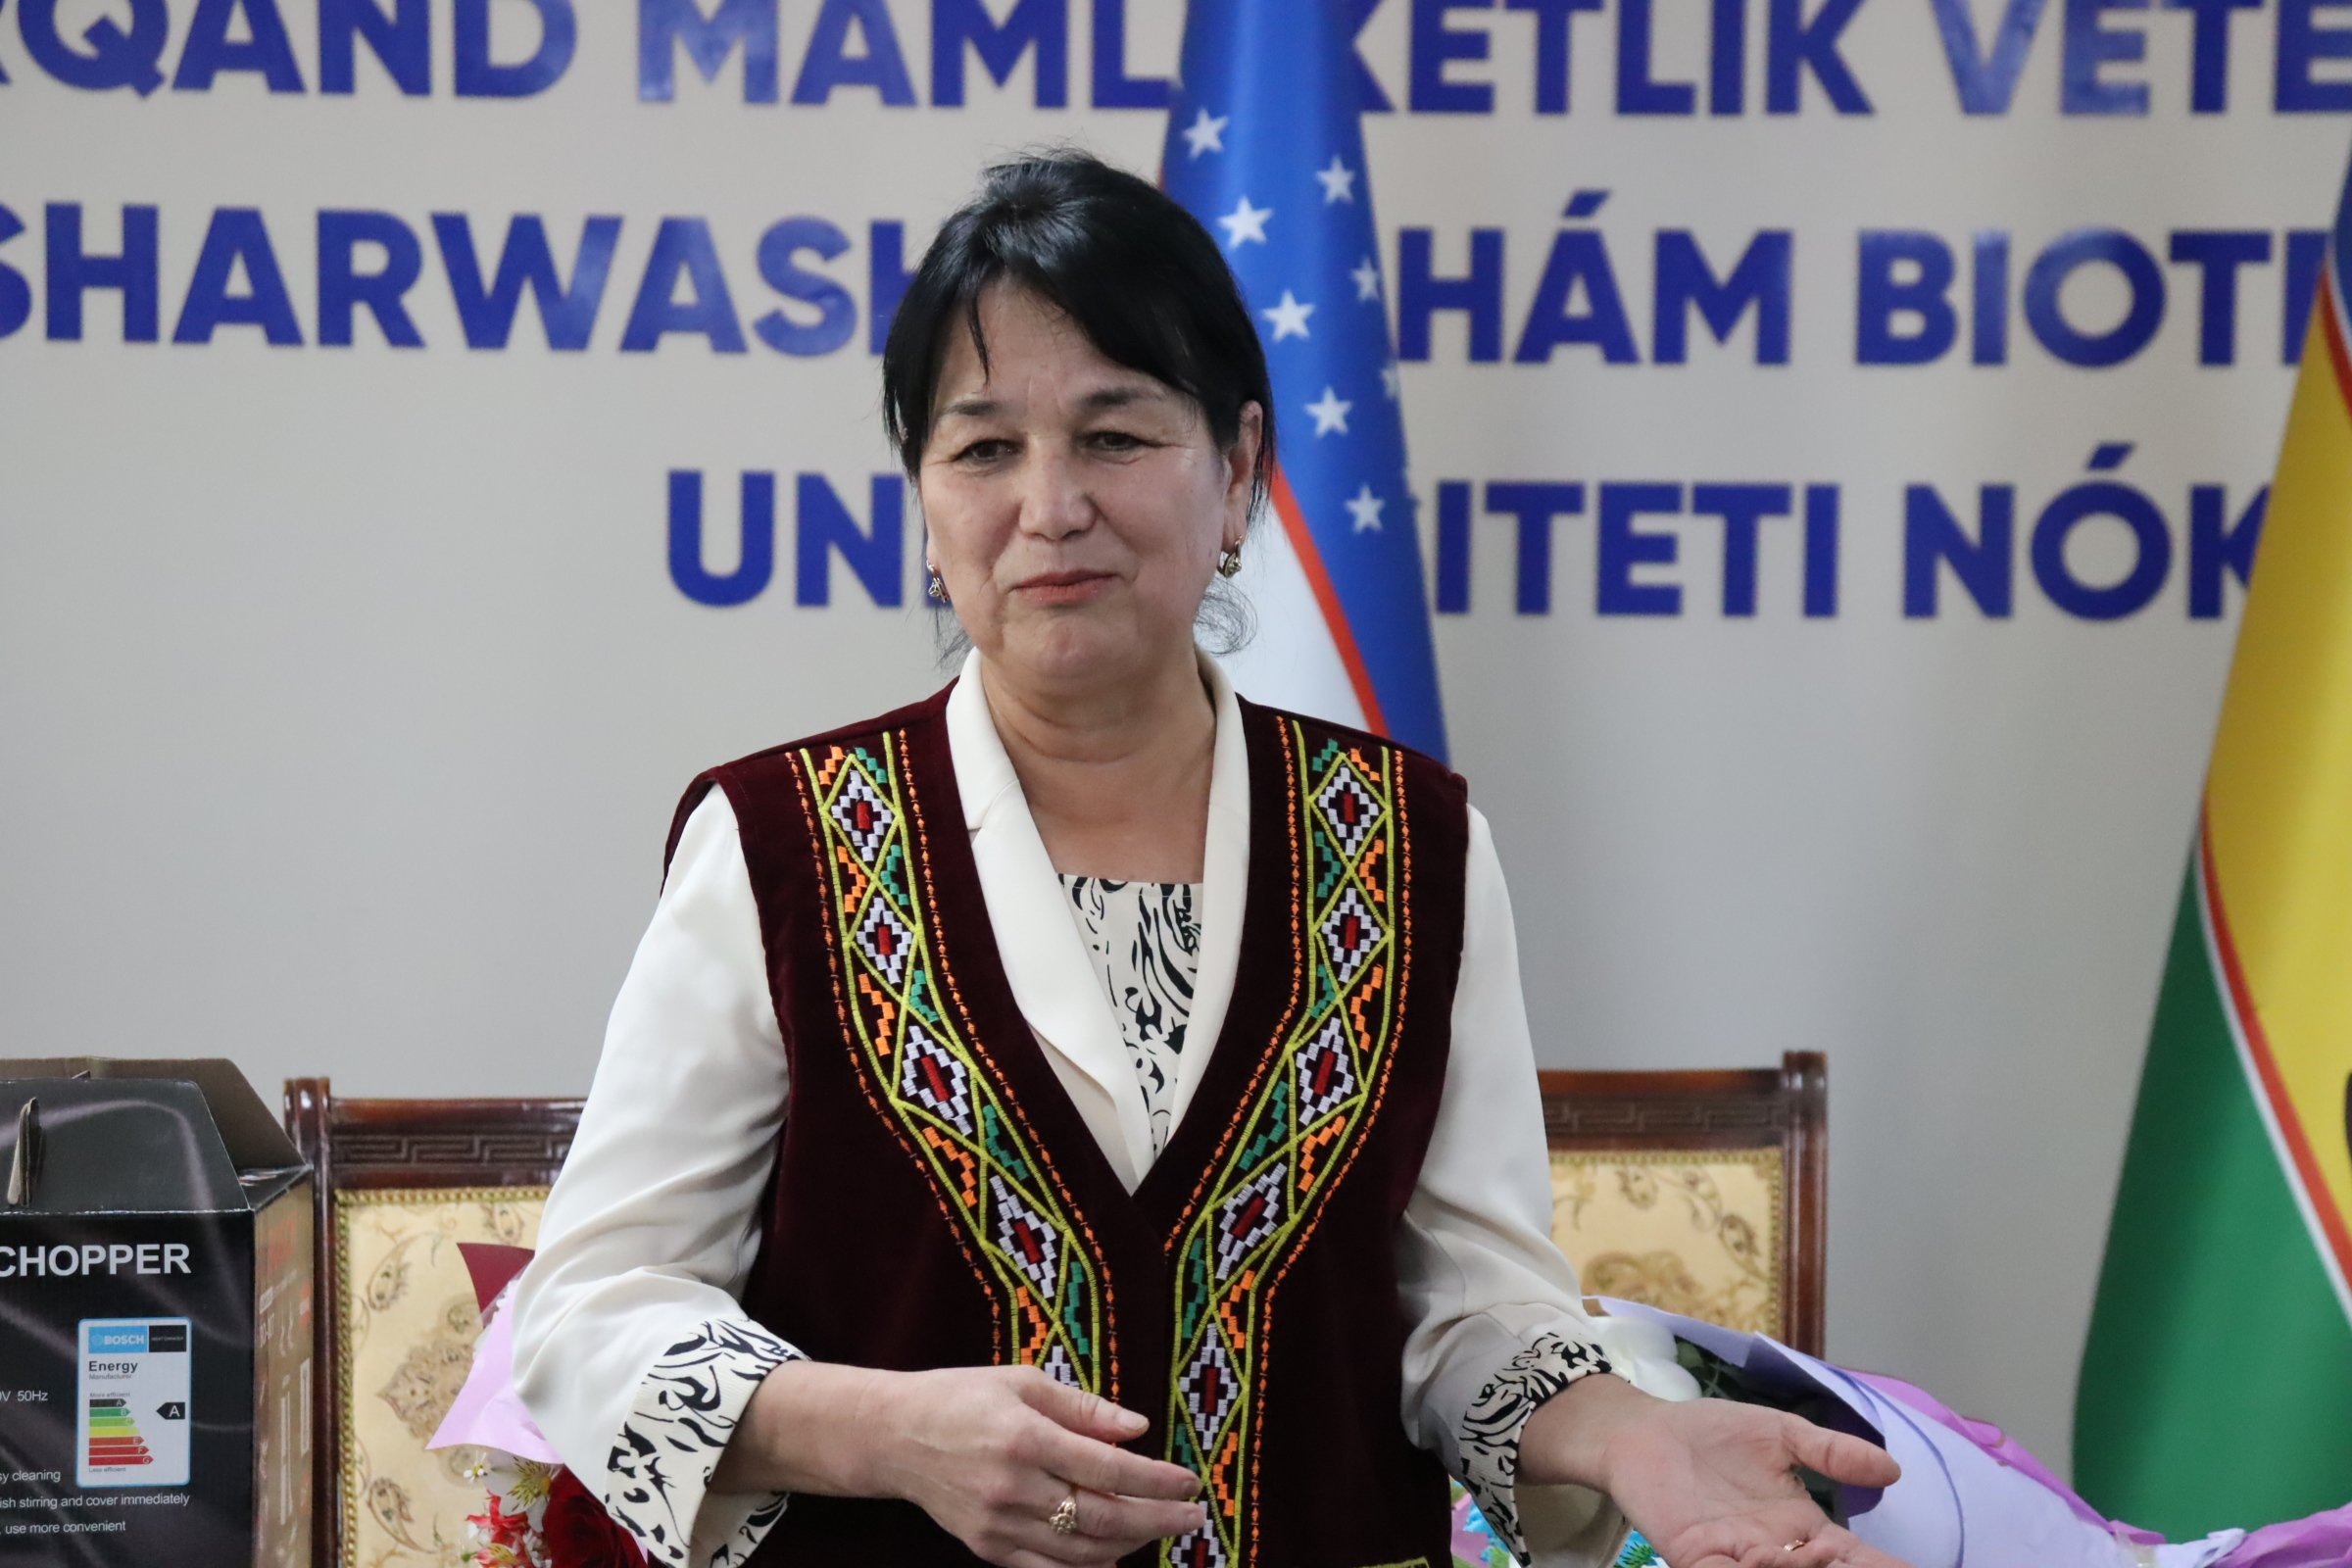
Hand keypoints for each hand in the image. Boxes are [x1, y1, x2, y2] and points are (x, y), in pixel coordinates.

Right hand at [865, 1365, 1206, 1567]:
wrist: (894, 1436)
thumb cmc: (963, 1397)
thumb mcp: (1023, 1382)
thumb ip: (1084, 1407)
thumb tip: (1139, 1428)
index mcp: (1025, 1438)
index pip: (1109, 1469)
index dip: (1158, 1480)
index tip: (1190, 1482)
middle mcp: (1013, 1487)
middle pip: (1103, 1518)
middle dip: (1158, 1519)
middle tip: (1193, 1514)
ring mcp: (998, 1524)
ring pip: (1082, 1551)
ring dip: (1132, 1544)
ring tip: (1161, 1527)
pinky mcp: (987, 1547)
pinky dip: (1090, 1566)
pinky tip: (1116, 1553)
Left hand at [1524, 1376, 1911, 1567]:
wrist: (1644, 1431)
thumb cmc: (1714, 1435)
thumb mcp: (1781, 1435)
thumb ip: (1830, 1452)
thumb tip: (1892, 1471)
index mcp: (1802, 1526)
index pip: (1852, 1557)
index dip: (1882, 1566)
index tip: (1910, 1567)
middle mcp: (1774, 1552)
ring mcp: (1736, 1557)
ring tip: (1825, 1566)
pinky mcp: (1696, 1557)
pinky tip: (1764, 1567)